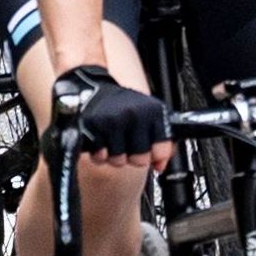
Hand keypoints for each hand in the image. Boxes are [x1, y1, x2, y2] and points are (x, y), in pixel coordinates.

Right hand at [56, 65, 170, 159]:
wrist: (93, 89)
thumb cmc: (122, 106)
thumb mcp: (148, 116)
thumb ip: (161, 141)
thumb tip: (160, 166)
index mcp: (153, 112)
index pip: (162, 150)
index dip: (156, 155)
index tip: (151, 150)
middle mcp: (134, 115)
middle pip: (140, 160)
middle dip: (134, 158)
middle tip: (128, 144)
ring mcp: (114, 121)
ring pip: (119, 161)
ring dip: (115, 156)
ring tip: (113, 141)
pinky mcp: (94, 127)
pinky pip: (100, 157)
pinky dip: (99, 154)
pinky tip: (101, 142)